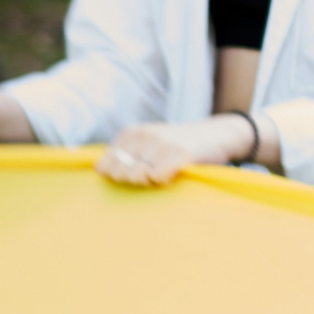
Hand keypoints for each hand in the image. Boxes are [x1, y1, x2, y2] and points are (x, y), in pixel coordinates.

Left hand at [97, 117, 254, 186]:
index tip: (138, 170)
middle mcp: (143, 134)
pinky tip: (176, 172)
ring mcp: (161, 143)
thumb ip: (123, 154)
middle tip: (154, 172)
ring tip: (165, 171)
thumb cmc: (177, 145)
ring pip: (137, 177)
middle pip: (120, 174)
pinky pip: (158, 178)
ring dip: (151, 181)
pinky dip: (166, 181)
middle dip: (135, 180)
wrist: (216, 135)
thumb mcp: (147, 143)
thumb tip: (98, 169)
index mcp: (131, 132)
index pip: (106, 165)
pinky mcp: (179, 154)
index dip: (120, 175)